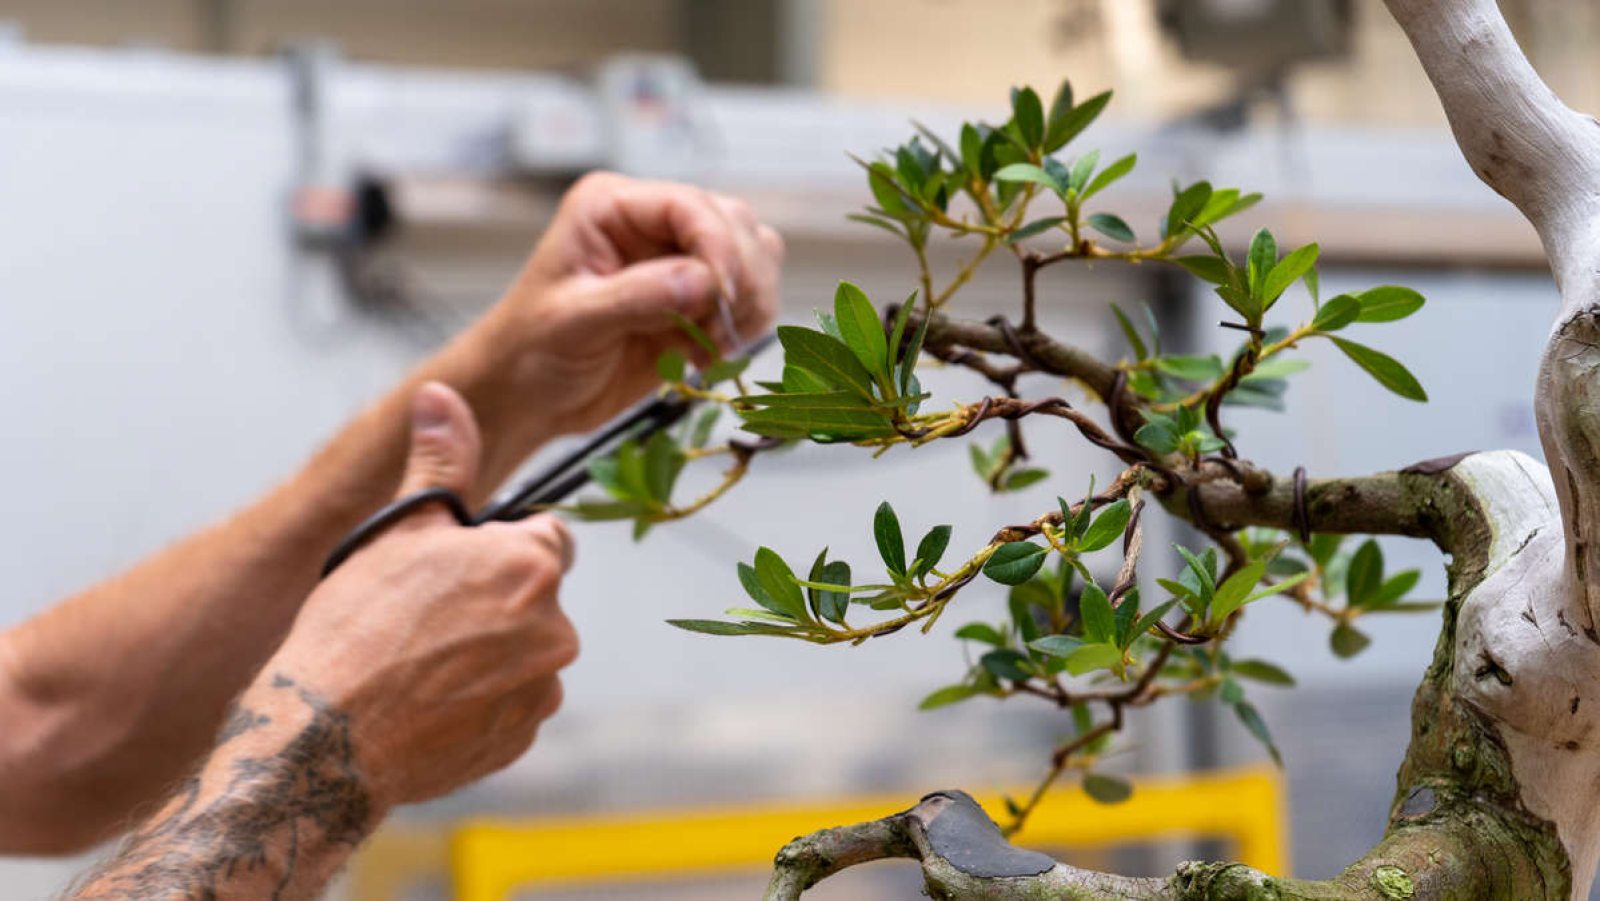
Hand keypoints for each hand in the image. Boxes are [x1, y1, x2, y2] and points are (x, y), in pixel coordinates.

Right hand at [257, 382, 579, 808]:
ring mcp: (542, 689)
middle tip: (423, 616)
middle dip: (494, 599)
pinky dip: (480, 701)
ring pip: (524, 653)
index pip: (547, 536)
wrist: (325, 739)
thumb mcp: (397, 529)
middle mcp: (555, 628)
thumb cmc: (356, 626)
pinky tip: (426, 702)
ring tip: (417, 662)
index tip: (456, 564)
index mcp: (532, 565)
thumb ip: (439, 458)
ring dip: (488, 652)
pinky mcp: (522, 738)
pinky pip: (510, 705)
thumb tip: (443, 394)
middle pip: (535, 597)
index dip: (500, 545)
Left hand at [477, 172, 783, 433]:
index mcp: (612, 208)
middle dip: (740, 280)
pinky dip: (745, 330)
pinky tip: (709, 358)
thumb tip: (703, 280)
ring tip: (715, 347)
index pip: (689, 206)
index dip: (718, 247)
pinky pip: (749, 301)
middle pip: (734, 225)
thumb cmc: (530, 351)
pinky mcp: (696, 302)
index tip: (723, 296)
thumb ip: (636, 297)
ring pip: (754, 258)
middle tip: (722, 331)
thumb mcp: (573, 322)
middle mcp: (651, 225)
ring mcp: (677, 261)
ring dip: (749, 306)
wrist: (528, 399)